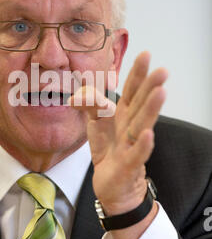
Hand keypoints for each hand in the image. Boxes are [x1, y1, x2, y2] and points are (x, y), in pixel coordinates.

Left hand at [68, 51, 167, 215]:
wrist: (112, 183)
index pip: (131, 90)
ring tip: (161, 93)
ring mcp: (132, 144)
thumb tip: (75, 95)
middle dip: (150, 87)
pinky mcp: (129, 164)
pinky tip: (149, 134)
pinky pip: (137, 153)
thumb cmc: (108, 149)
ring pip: (142, 124)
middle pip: (140, 104)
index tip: (145, 54)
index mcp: (124, 114)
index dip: (137, 73)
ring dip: (151, 109)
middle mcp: (131, 126)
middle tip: (162, 70)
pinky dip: (143, 145)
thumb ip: (89, 105)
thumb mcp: (95, 124)